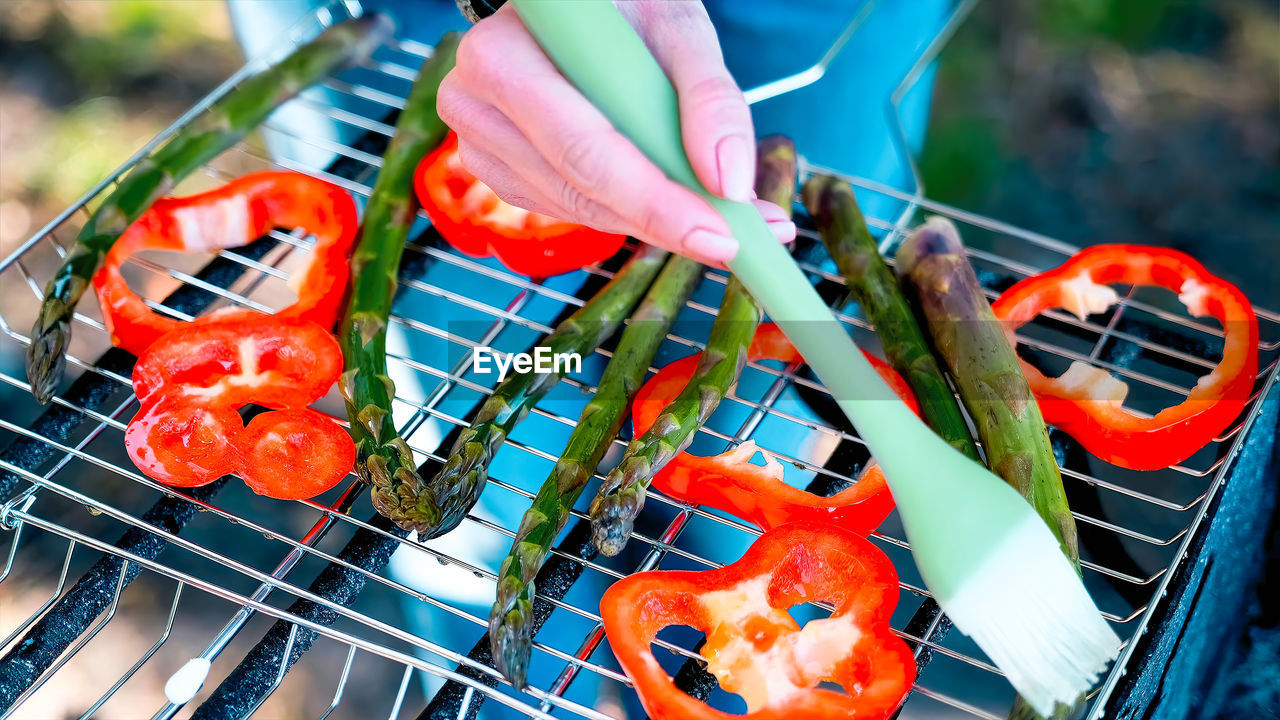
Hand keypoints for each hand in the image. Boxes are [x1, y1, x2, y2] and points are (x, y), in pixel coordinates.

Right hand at [437, 2, 795, 266]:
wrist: (576, 9)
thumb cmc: (619, 6)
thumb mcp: (675, 23)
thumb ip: (708, 96)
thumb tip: (729, 182)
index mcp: (503, 54)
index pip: (584, 148)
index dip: (653, 199)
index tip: (719, 233)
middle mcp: (474, 102)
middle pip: (579, 189)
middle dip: (664, 222)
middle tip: (735, 241)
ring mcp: (479, 144)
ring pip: (577, 210)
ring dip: (652, 222)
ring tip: (720, 216)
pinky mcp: (498, 172)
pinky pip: (568, 210)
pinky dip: (624, 213)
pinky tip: (664, 199)